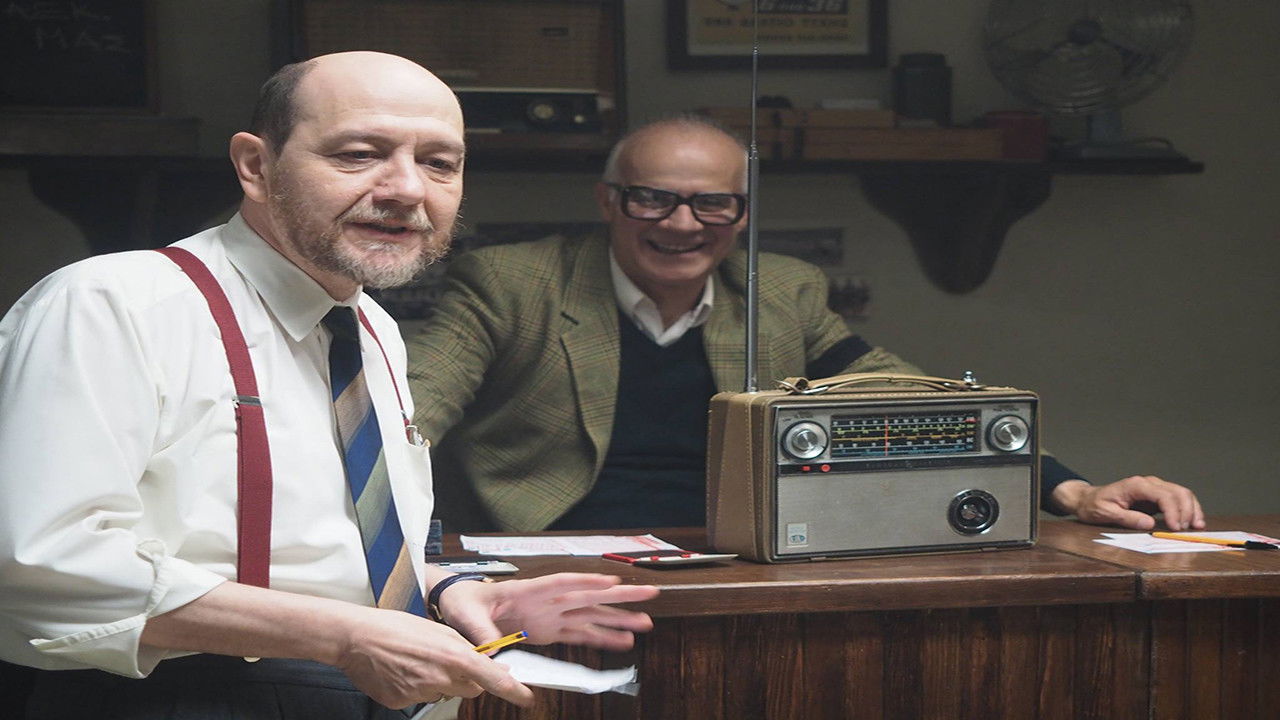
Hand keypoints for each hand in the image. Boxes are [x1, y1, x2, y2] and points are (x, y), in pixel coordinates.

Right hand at [333, 605, 533, 708]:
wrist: (357, 638)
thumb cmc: (396, 627)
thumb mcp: (439, 629)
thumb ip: (465, 648)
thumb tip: (485, 662)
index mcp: (453, 657)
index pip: (493, 679)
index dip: (513, 690)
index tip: (526, 697)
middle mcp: (440, 679)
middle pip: (470, 688)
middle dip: (467, 678)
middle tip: (448, 660)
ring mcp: (421, 694)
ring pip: (444, 692)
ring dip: (440, 681)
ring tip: (418, 660)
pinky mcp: (402, 703)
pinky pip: (420, 697)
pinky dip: (417, 686)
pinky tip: (404, 671)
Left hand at [435, 572, 658, 650]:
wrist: (459, 605)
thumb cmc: (464, 603)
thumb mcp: (468, 616)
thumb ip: (483, 633)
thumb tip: (494, 650)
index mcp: (528, 590)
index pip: (561, 583)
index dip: (586, 582)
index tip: (610, 581)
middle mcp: (546, 601)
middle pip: (588, 596)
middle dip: (619, 596)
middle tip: (649, 593)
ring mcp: (551, 615)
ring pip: (591, 616)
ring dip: (618, 620)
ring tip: (645, 623)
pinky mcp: (550, 631)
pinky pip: (580, 635)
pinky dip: (601, 638)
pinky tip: (622, 642)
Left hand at [1052, 476, 1204, 530]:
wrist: (1087, 499)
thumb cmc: (1094, 505)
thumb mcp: (1105, 513)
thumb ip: (1127, 518)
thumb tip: (1149, 524)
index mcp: (1136, 485)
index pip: (1163, 495)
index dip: (1173, 512)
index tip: (1176, 528)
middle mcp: (1148, 483)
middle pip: (1178, 492)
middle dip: (1187, 511)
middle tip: (1187, 531)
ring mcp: (1154, 488)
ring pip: (1182, 493)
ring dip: (1192, 509)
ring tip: (1197, 527)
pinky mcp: (1156, 496)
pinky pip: (1178, 499)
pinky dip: (1188, 509)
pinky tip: (1192, 522)